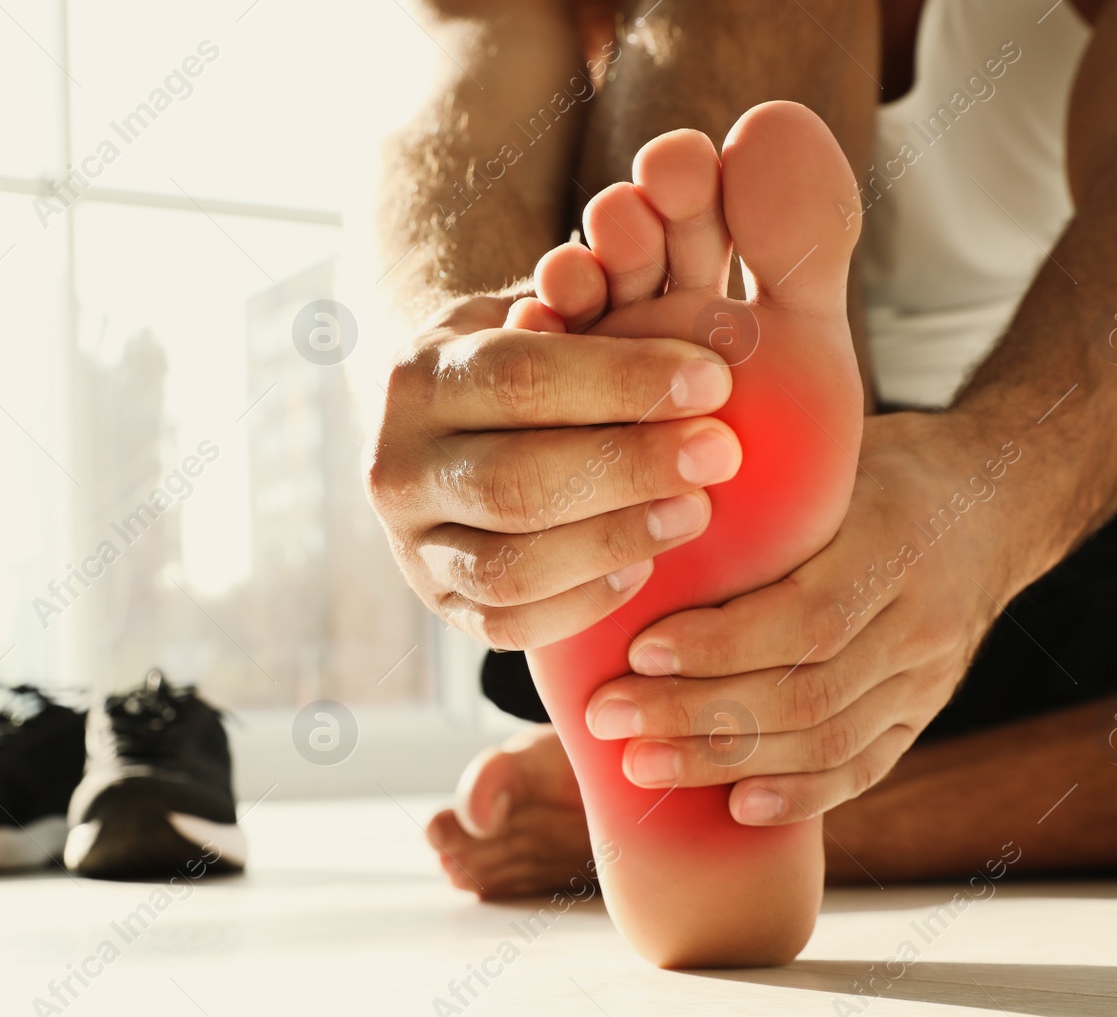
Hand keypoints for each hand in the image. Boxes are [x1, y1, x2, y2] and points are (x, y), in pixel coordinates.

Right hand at [365, 292, 740, 648]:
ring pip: (508, 569)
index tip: (711, 382)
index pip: (517, 379)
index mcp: (417, 377)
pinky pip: (509, 626)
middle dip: (628, 468)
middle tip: (719, 453)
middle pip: (514, 482)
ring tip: (694, 511)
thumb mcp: (550, 315)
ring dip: (613, 541)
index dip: (622, 382)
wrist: (460, 430)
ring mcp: (411, 548)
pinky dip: (583, 603)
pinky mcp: (440, 607)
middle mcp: (397, 467)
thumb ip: (589, 306)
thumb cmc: (531, 362)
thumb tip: (630, 291)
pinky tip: (645, 569)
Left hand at [582, 411, 1038, 820]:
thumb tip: (641, 509)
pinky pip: (865, 767)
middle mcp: (920, 619)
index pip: (806, 616)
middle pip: (806, 690)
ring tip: (642, 764)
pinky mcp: (925, 711)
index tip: (639, 650)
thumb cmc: (880, 469)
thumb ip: (761, 490)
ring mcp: (929, 676)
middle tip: (610, 716)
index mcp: (893, 541)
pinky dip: (800, 795)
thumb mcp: (831, 457)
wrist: (996, 501)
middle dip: (696, 714)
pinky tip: (737, 807)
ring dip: (726, 761)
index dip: (719, 646)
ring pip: (827, 739)